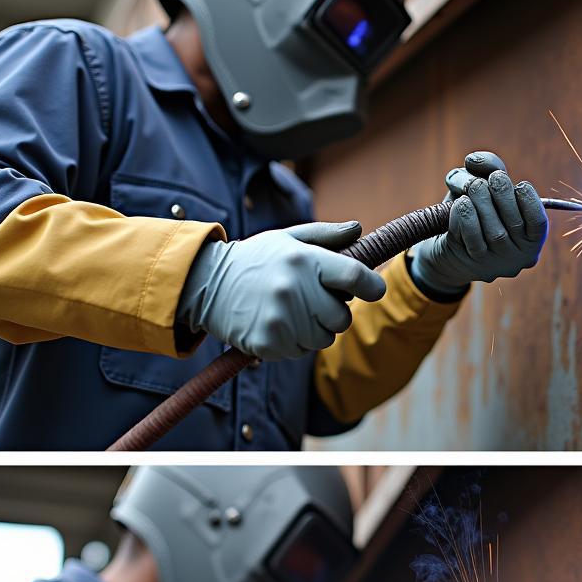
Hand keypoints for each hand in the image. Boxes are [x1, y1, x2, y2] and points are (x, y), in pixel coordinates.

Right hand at [177, 222, 385, 360]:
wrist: (207, 284)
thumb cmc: (257, 260)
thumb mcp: (288, 239)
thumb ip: (326, 236)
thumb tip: (359, 231)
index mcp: (303, 260)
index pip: (354, 276)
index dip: (371, 285)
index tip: (373, 289)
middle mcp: (294, 289)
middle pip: (342, 317)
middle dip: (333, 311)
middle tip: (311, 300)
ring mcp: (280, 319)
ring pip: (324, 338)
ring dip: (314, 329)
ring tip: (291, 311)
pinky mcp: (269, 342)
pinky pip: (301, 351)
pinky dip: (294, 342)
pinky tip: (276, 323)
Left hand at [410, 152, 548, 295]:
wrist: (445, 243)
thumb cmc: (474, 209)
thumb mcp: (487, 185)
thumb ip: (490, 167)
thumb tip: (474, 161)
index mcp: (529, 239)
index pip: (537, 224)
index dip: (530, 201)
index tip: (520, 184)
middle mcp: (515, 256)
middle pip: (514, 226)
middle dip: (504, 194)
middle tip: (493, 179)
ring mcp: (493, 262)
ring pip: (494, 232)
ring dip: (482, 201)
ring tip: (474, 186)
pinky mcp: (470, 262)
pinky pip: (471, 236)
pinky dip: (466, 215)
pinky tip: (461, 203)